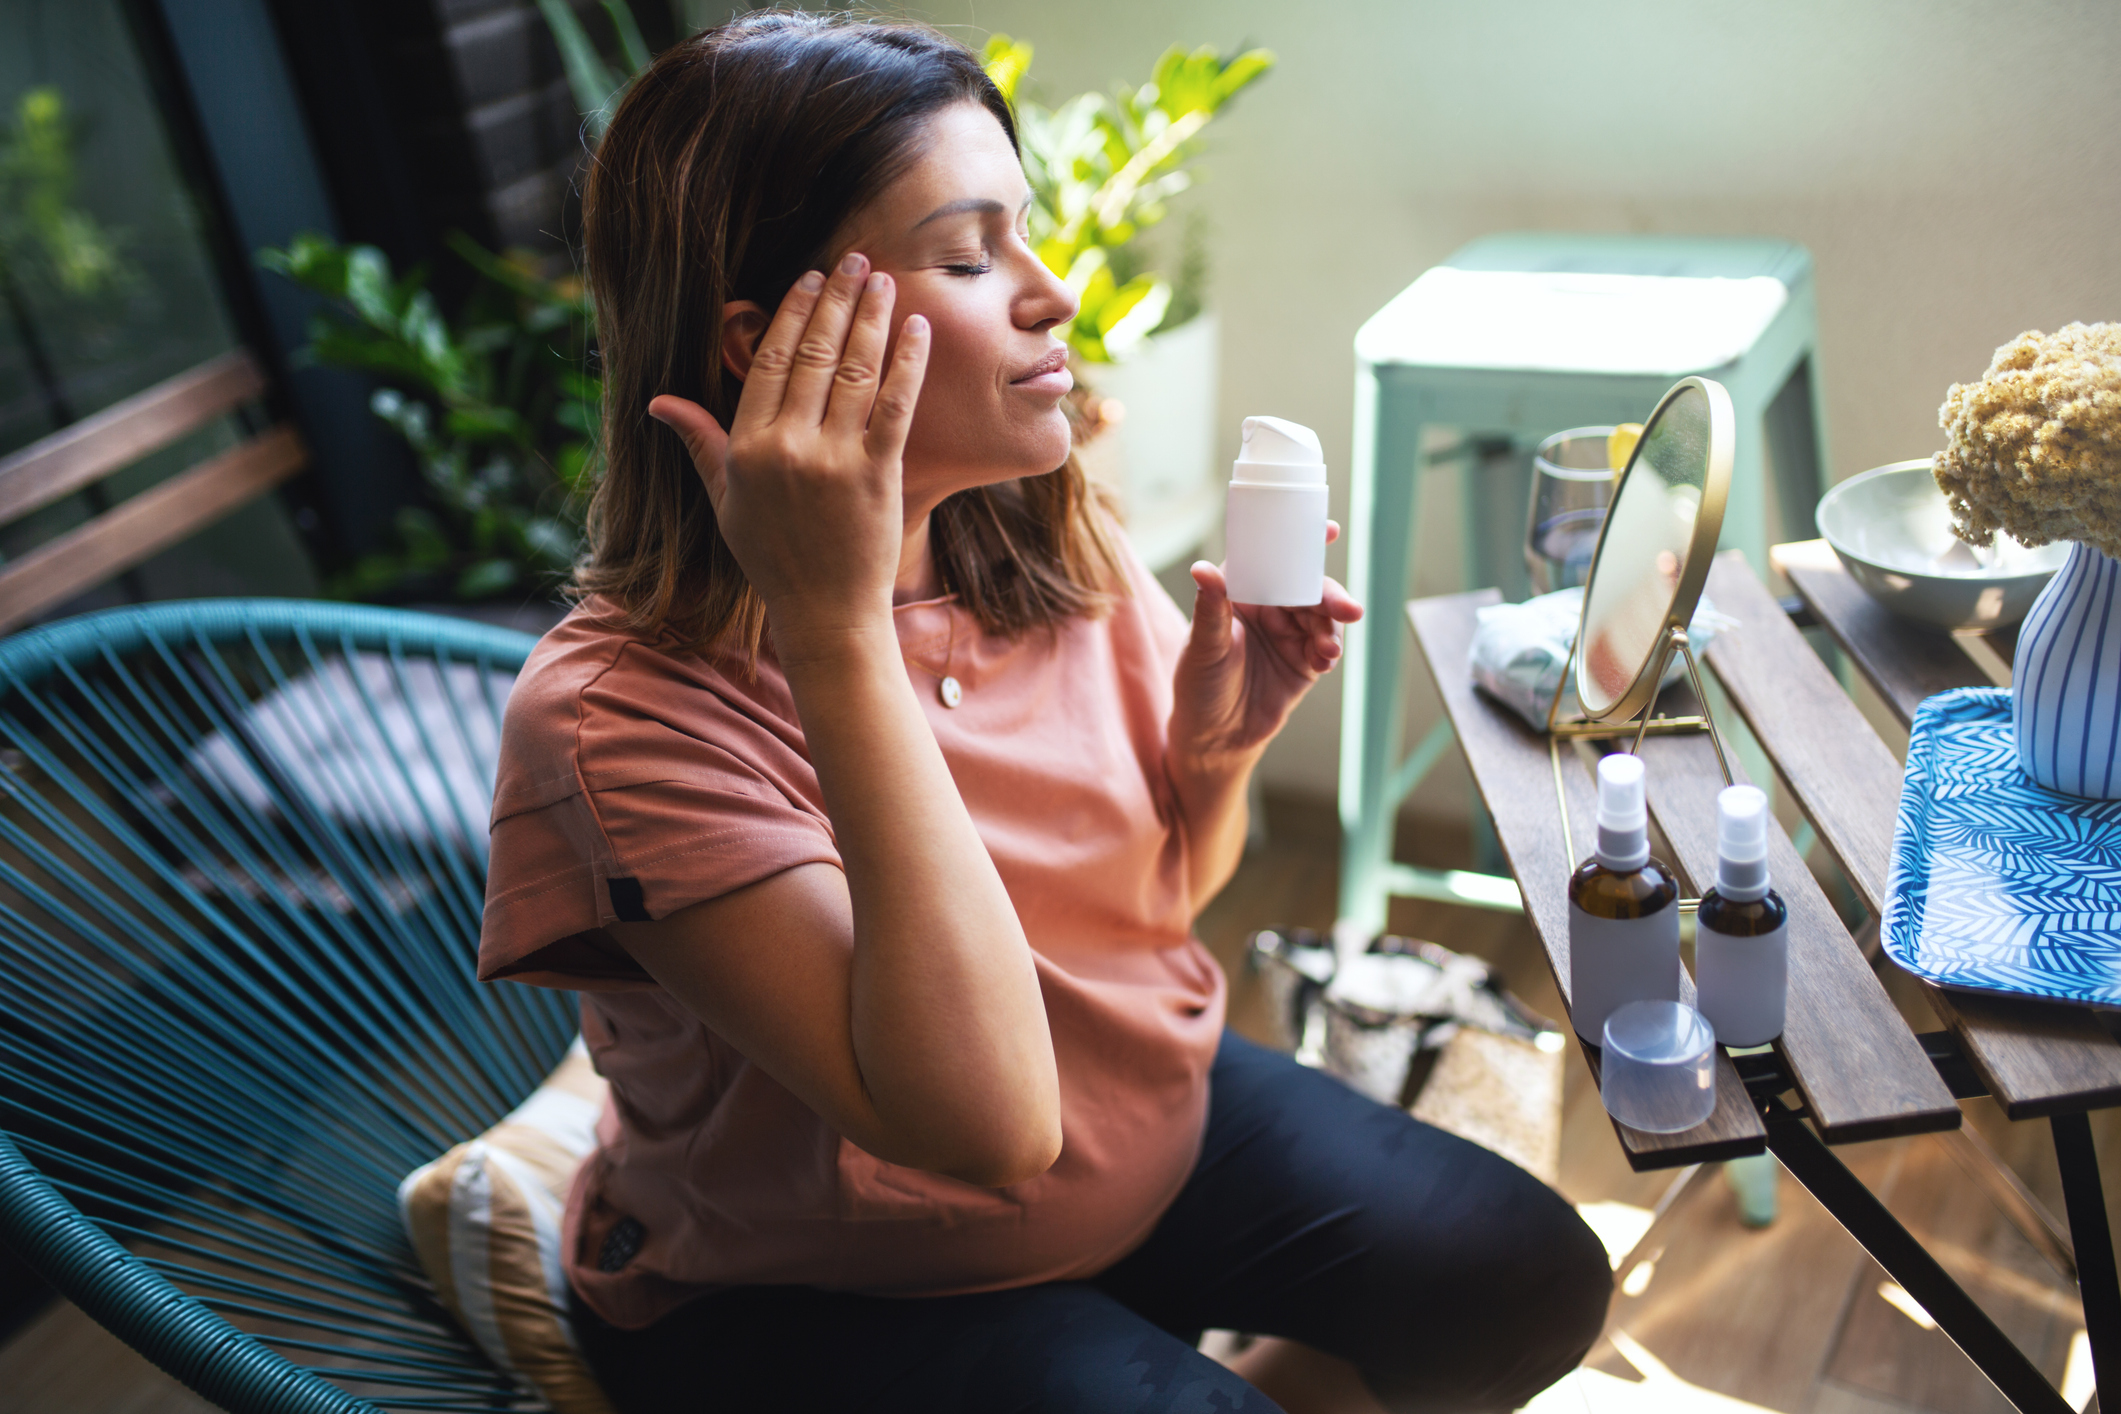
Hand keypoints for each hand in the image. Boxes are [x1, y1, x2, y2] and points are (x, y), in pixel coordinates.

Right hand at [646, 254, 929, 654]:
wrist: (826, 612)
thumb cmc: (773, 557)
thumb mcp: (725, 500)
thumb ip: (700, 443)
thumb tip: (657, 402)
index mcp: (747, 448)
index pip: (768, 361)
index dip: (791, 313)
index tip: (810, 280)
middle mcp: (788, 448)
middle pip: (812, 355)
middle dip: (835, 301)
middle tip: (854, 260)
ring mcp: (835, 460)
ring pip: (853, 371)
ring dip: (870, 319)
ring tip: (882, 281)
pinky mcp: (878, 475)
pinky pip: (896, 405)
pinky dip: (909, 362)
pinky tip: (918, 328)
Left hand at [1169, 523, 1364, 769]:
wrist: (1217, 739)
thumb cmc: (1199, 687)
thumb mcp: (1203, 647)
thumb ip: (1210, 609)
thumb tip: (1202, 569)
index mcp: (1239, 592)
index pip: (1270, 559)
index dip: (1298, 543)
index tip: (1329, 530)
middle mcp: (1267, 608)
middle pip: (1306, 588)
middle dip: (1330, 596)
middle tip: (1348, 608)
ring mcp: (1288, 634)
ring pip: (1322, 617)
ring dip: (1332, 628)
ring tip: (1328, 649)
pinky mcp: (1304, 662)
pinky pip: (1325, 647)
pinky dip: (1329, 651)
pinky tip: (1325, 660)